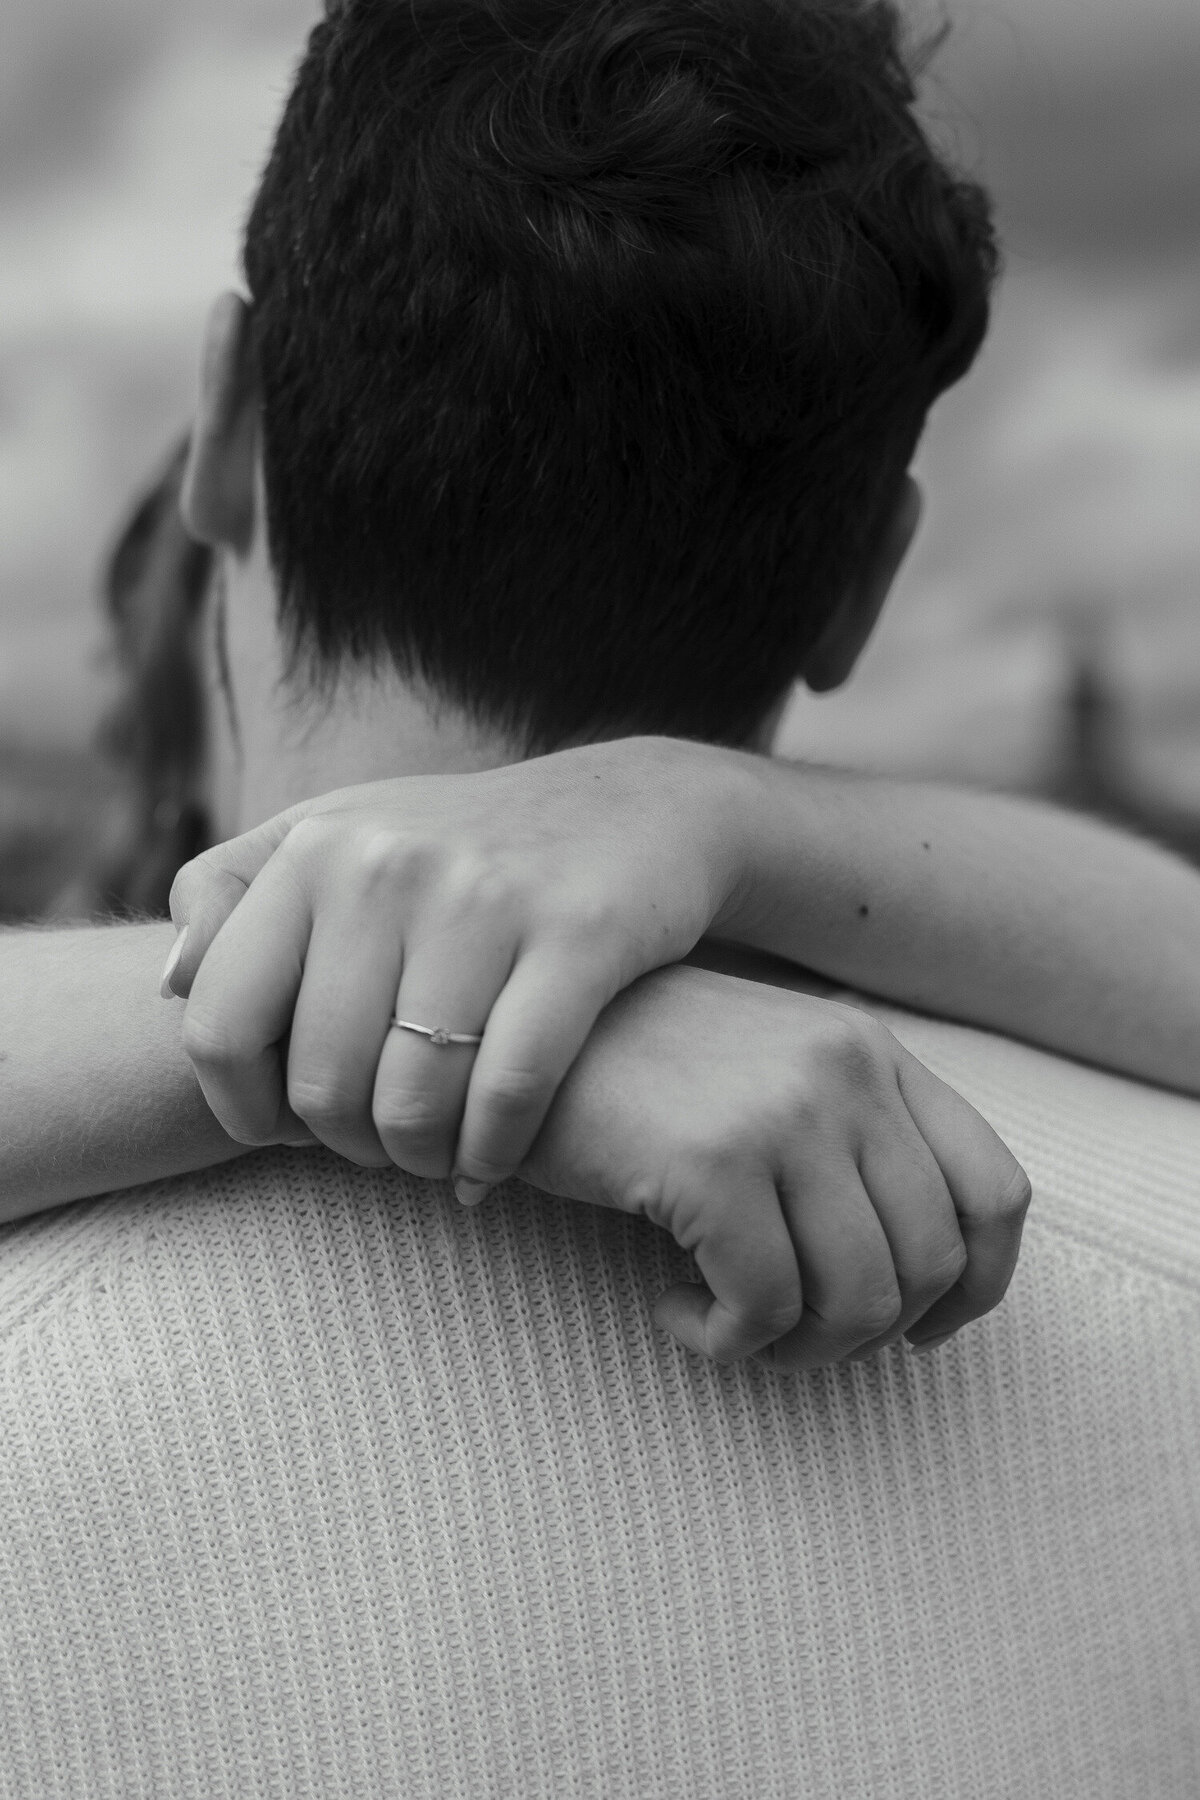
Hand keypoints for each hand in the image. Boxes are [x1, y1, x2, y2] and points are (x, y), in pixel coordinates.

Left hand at [166, 739, 749, 1182]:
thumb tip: (169, 985)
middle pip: (322, 1085)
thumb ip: (237, 895)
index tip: (288, 1126)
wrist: (638, 812)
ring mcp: (485, 899)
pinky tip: (491, 1164)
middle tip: (383, 1145)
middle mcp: (387, 865)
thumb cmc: (466, 849)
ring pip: (413, 1102)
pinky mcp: (578, 939)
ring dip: (422, 1158)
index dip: (243, 1110)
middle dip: (350, 1145)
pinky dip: (493, 1154)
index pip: (220, 1026)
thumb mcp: (344, 837)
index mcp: (313, 850)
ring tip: (436, 1154)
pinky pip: (509, 1093)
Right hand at [519, 963, 1030, 1366]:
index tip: (917, 1332)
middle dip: (862, 1333)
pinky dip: (723, 1341)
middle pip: (931, 1265)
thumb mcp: (762, 1077)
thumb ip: (844, 1139)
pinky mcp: (713, 1162)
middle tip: (783, 1333)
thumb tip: (913, 1284)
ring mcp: (785, 1113)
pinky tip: (670, 1309)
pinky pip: (764, 1308)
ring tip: (727, 1325)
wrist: (504, 1036)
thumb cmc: (630, 1073)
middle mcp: (847, 1072)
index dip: (976, 1287)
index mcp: (870, 1050)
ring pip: (858, 1300)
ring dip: (794, 1347)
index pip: (998, 1191)